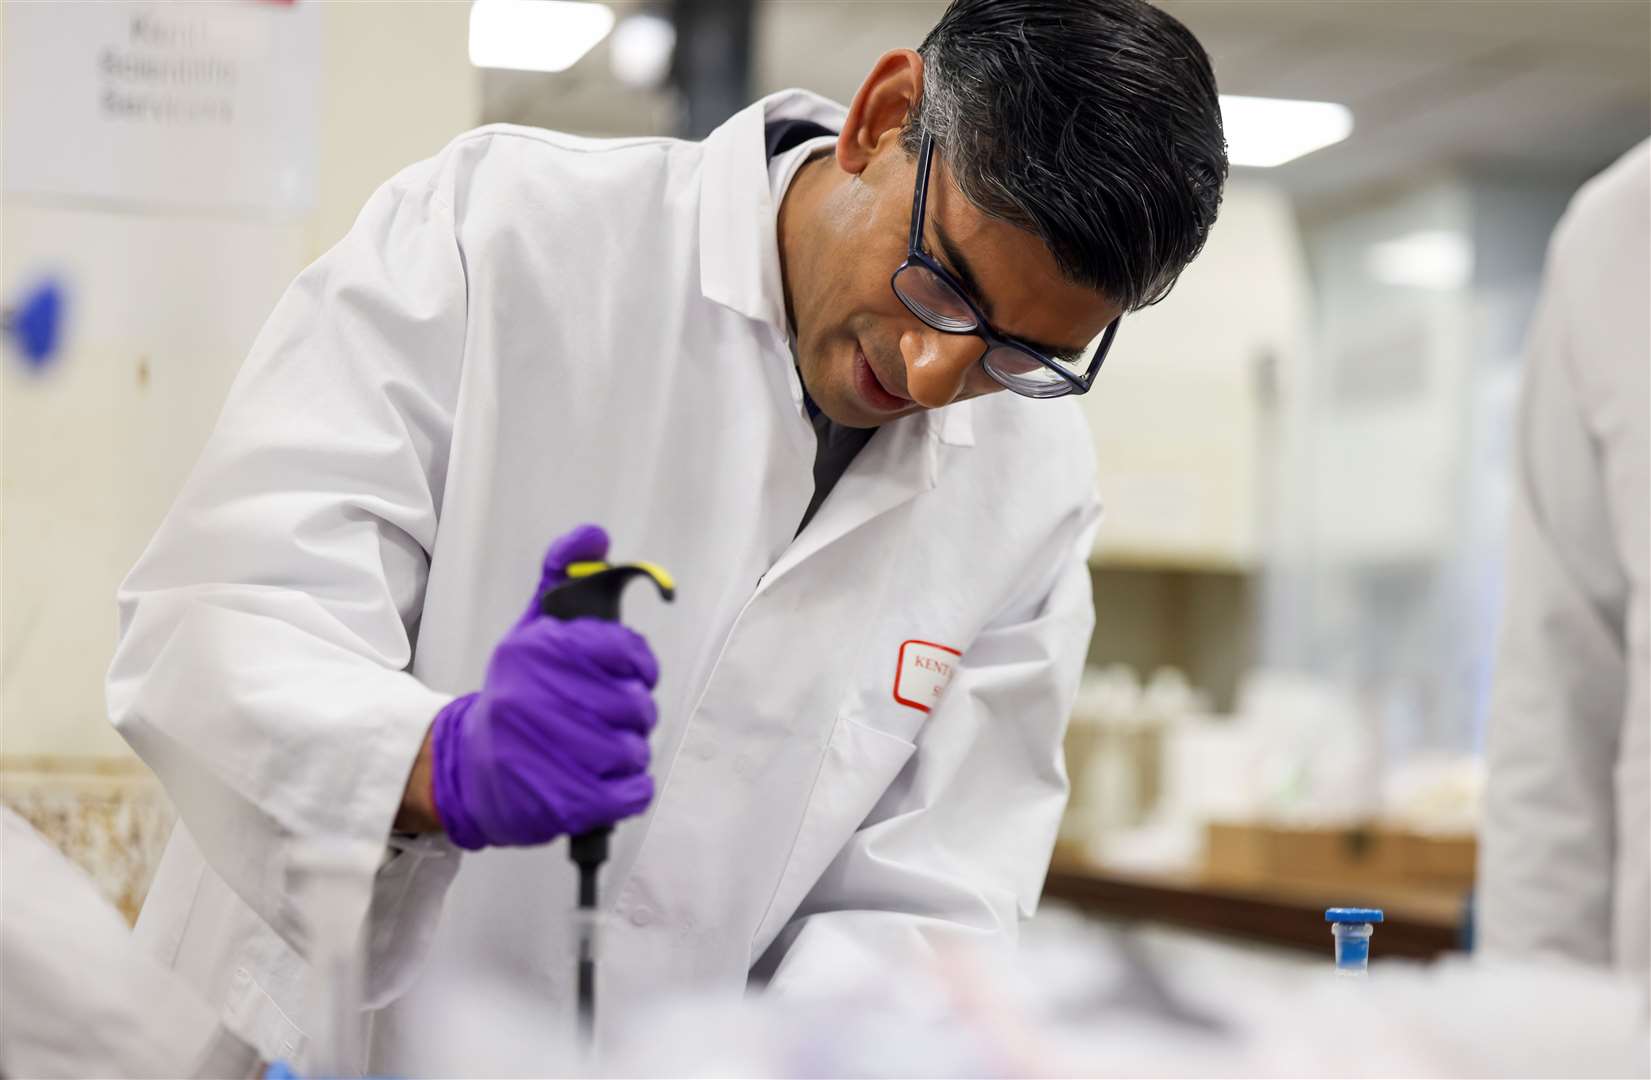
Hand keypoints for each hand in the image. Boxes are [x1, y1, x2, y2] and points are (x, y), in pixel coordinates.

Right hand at [427, 525, 659, 849]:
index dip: (638, 667)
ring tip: (588, 752)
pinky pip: (634, 791)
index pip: (628, 651)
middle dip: (628, 715)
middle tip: (599, 719)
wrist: (465, 772)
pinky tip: (598, 782)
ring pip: (636, 749)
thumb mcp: (529, 632)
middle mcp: (542, 697)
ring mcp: (555, 752)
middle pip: (638, 705)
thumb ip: (565, 581)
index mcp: (539, 651)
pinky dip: (627, 790)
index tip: (627, 675)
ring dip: (623, 754)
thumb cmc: (513, 698)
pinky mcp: (566, 802)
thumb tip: (595, 534)